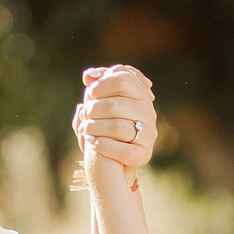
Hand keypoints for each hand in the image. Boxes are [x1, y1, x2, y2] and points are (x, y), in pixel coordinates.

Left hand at [74, 65, 156, 180]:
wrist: (113, 157)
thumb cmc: (104, 122)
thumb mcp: (100, 101)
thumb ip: (95, 86)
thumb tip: (88, 76)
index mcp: (141, 93)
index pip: (123, 79)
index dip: (102, 84)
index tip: (91, 93)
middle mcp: (148, 112)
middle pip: (116, 105)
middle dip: (94, 109)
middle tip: (86, 114)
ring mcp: (148, 134)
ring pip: (118, 127)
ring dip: (95, 127)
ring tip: (85, 128)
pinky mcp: (143, 154)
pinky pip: (123, 150)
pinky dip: (103, 145)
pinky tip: (92, 142)